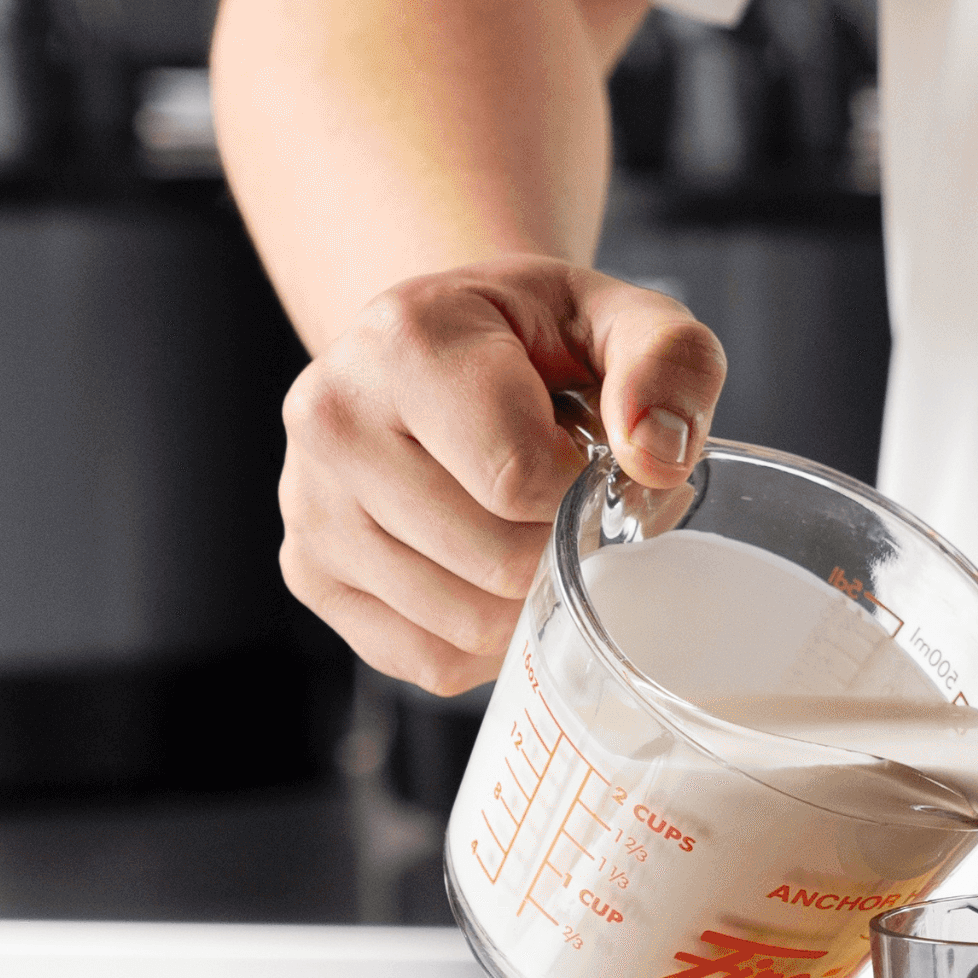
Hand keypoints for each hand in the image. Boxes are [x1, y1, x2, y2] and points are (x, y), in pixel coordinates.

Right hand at [276, 254, 722, 691]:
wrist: (441, 345)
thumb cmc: (539, 338)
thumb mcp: (621, 317)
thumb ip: (669, 363)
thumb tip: (657, 457)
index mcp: (406, 342)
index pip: (518, 478)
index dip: (581, 489)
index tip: (585, 456)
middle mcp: (332, 419)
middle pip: (496, 562)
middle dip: (562, 547)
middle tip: (566, 502)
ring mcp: (308, 504)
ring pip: (464, 624)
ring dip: (530, 600)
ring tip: (528, 528)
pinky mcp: (309, 572)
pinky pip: (427, 660)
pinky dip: (485, 642)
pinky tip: (492, 572)